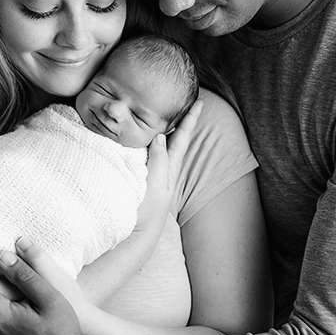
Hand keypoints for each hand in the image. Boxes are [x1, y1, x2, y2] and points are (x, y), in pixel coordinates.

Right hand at [136, 99, 203, 229]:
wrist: (136, 233)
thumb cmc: (146, 210)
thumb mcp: (155, 184)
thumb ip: (158, 159)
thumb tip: (161, 135)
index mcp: (170, 166)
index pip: (182, 137)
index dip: (190, 119)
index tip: (200, 102)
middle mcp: (165, 168)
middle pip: (175, 138)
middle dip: (181, 120)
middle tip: (184, 101)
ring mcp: (155, 174)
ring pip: (163, 145)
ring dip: (166, 129)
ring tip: (168, 114)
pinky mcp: (143, 179)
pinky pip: (150, 153)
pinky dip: (150, 141)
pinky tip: (146, 138)